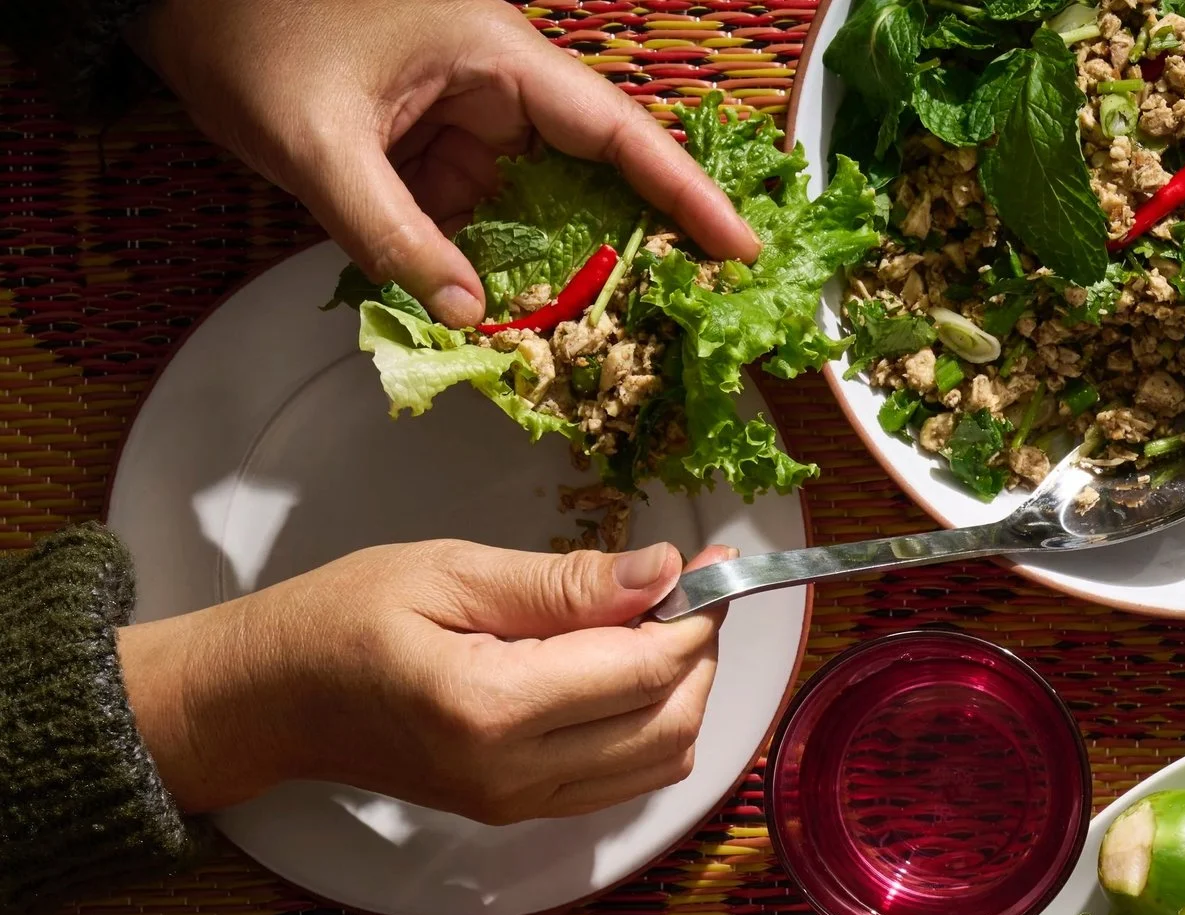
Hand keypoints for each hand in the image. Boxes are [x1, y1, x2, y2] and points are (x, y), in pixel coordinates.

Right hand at [119, 540, 731, 823]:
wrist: (269, 702)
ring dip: (684, 693)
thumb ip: (563, 583)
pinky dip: (652, 726)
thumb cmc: (339, 620)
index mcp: (491, 708)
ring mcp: (521, 804)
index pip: (644, 670)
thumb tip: (664, 572)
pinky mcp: (521, 813)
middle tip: (686, 592)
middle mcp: (516, 774)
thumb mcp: (448, 573)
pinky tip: (626, 674)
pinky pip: (626, 779)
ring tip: (656, 628)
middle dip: (699, 654)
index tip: (714, 562)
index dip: (695, 615)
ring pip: (662, 760)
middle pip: (671, 723)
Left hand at [140, 0, 760, 327]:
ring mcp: (469, 119)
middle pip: (598, 177)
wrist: (176, 3)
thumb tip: (469, 318)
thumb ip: (392, 237)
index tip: (742, 250)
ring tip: (596, 343)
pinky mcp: (435, 149)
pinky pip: (486, 219)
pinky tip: (508, 324)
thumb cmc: (249, 32)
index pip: (617, 133)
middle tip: (683, 322)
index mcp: (495, 58)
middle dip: (638, 250)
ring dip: (561, 276)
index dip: (688, 194)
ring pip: (542, 211)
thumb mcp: (316, 143)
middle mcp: (498, 86)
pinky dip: (498, 273)